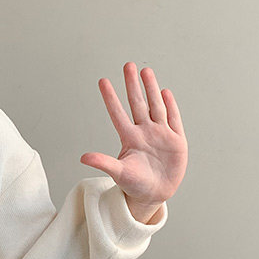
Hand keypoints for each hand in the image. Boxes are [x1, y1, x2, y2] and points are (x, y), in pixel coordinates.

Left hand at [80, 62, 186, 223]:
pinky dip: (170, 106)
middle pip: (137, 103)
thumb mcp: (118, 173)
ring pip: (155, 106)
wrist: (154, 194)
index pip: (117, 113)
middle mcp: (144, 131)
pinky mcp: (176, 141)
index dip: (110, 98)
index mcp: (129, 138)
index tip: (102, 81)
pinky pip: (173, 119)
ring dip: (151, 89)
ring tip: (145, 72)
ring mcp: (160, 134)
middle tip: (128, 65)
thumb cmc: (134, 184)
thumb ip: (103, 163)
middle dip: (133, 85)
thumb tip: (83, 157)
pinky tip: (165, 92)